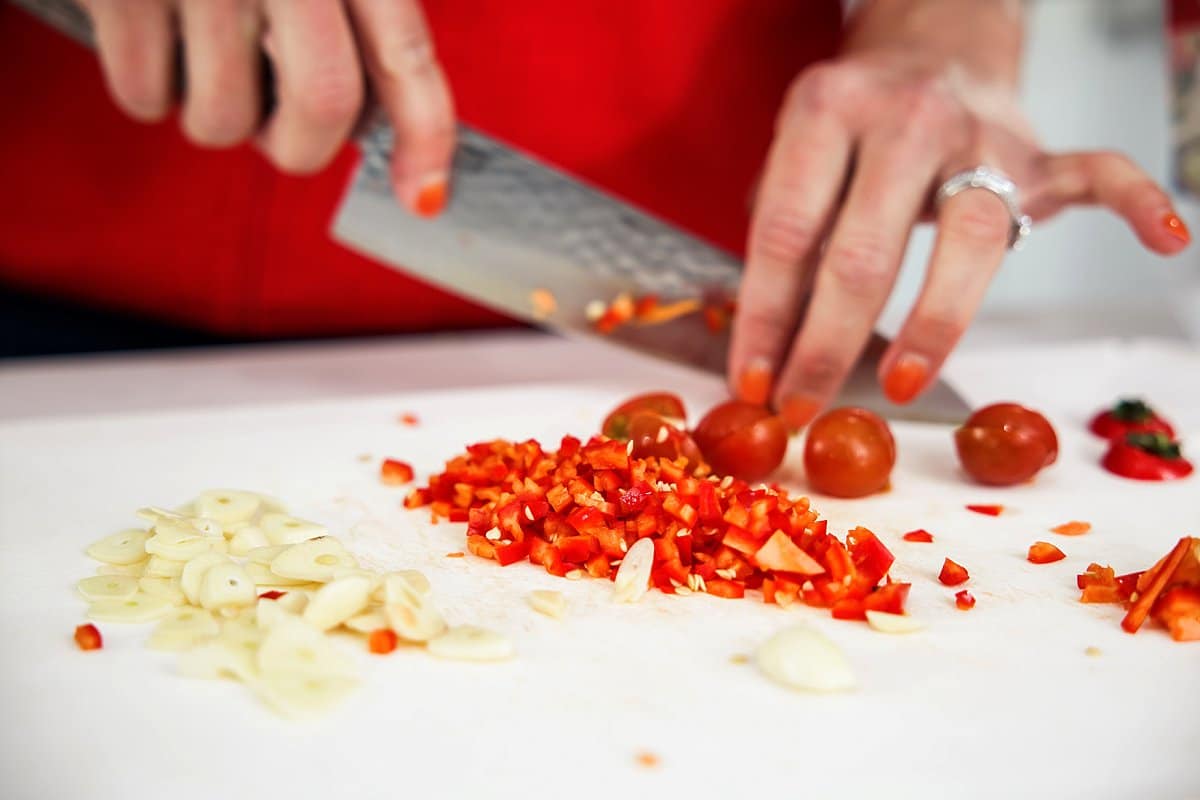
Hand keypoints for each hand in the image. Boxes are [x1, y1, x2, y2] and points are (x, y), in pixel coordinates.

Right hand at [79, 0, 454, 215]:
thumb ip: (359, 8)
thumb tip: (374, 123)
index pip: (406, 54)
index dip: (426, 137)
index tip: (425, 197)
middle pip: (322, 105)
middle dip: (303, 146)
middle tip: (280, 127)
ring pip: (225, 119)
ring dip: (217, 115)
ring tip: (203, 54)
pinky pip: (145, 94)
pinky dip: (148, 89)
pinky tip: (153, 36)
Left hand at [729, 49, 1190, 430]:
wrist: (929, 39)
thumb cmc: (852, 124)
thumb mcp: (797, 156)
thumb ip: (785, 237)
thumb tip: (762, 352)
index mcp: (826, 112)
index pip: (786, 233)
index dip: (765, 320)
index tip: (750, 386)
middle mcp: (904, 119)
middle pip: (863, 252)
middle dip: (824, 348)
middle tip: (799, 411)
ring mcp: (980, 133)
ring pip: (968, 238)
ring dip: (932, 324)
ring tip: (900, 383)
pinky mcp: (1039, 153)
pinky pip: (1101, 173)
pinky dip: (1138, 203)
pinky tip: (1165, 237)